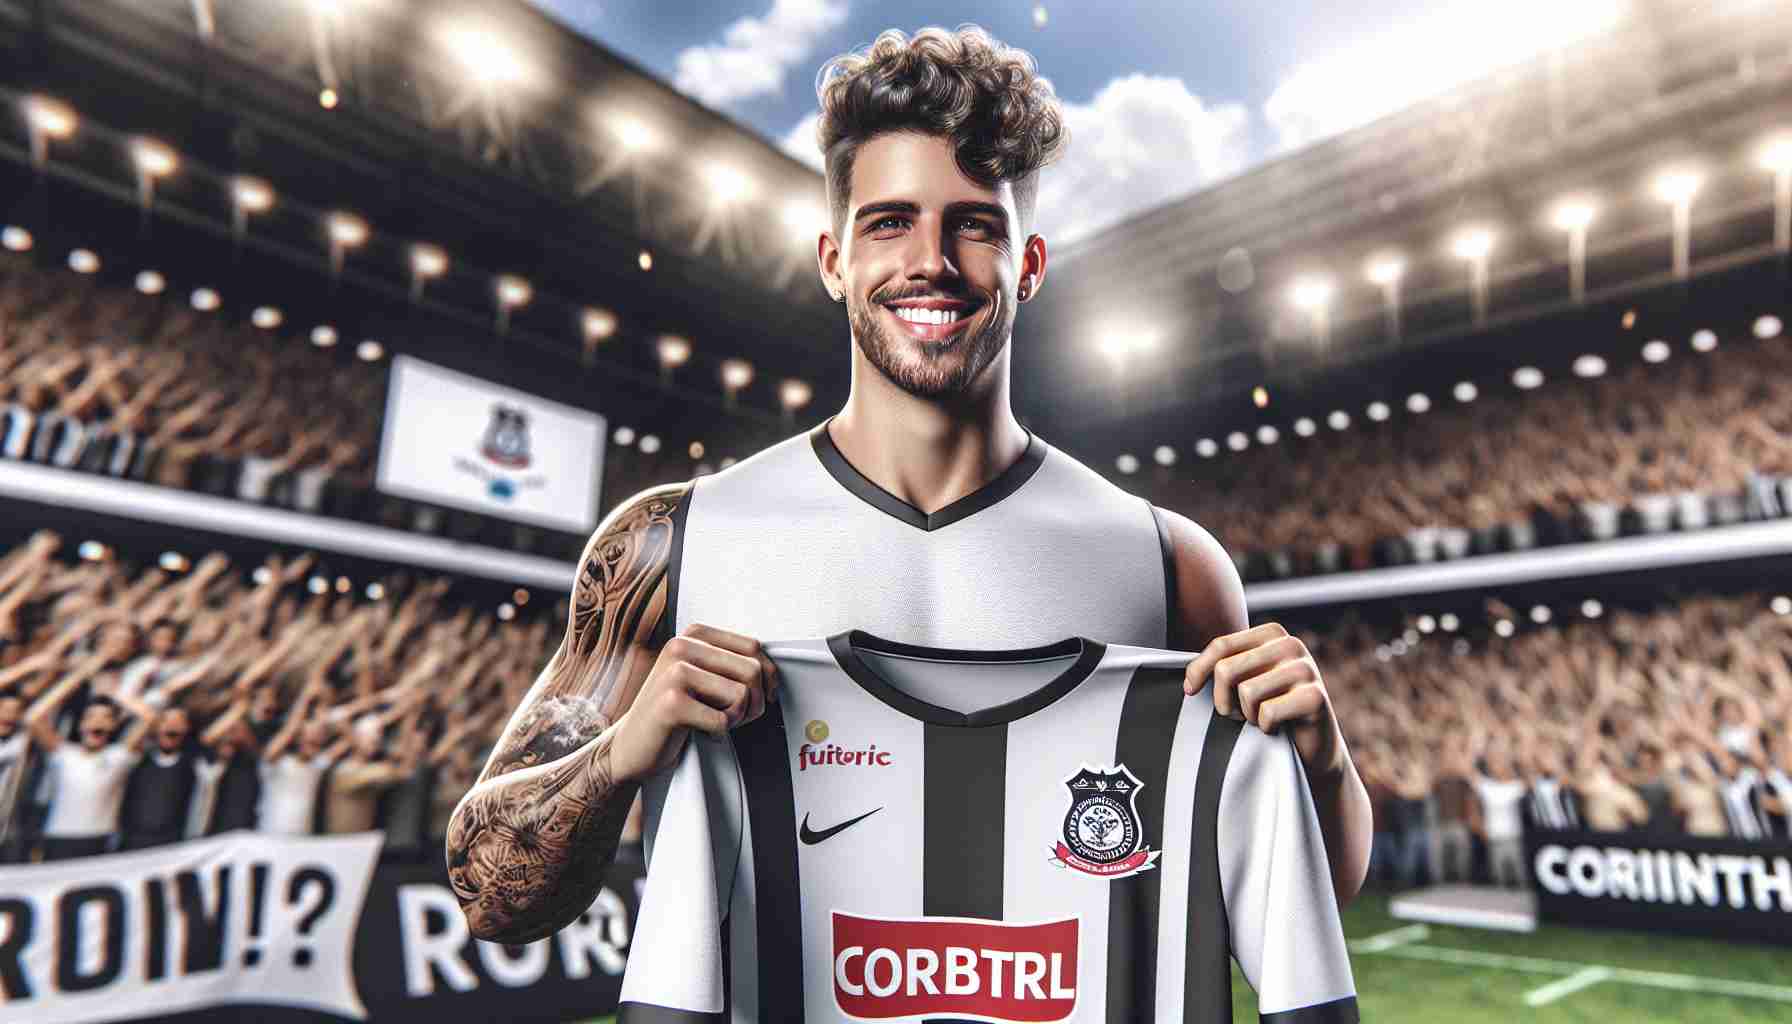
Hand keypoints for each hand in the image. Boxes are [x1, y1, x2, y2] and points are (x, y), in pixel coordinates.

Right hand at [607, 624, 778, 783]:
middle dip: (754, 702)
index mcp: (692, 634)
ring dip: (737, 718)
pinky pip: (724, 721)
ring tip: (715, 722)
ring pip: (742, 695)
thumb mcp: (703, 676)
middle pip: (753, 670)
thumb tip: (774, 673)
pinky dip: (720, 733)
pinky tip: (700, 731)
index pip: (753, 647)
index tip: (758, 697)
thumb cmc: (676, 711)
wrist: (631, 745)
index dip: (766, 677)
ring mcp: (674, 673)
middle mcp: (681, 646)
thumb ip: (733, 665)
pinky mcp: (671, 704)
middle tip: (734, 717)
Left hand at [1183, 622, 1343, 775]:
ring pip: (1246, 693)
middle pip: (1227, 669)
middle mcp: (1291, 644)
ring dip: (1246, 715)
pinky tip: (1277, 727)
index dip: (1197, 671)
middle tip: (1237, 714)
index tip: (1189, 691)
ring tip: (1259, 718)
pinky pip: (1267, 713)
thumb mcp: (1245, 680)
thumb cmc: (1270, 709)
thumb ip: (1223, 666)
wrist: (1313, 746)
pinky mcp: (1315, 697)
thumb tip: (1188, 679)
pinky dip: (1265, 727)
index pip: (1221, 645)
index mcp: (1272, 633)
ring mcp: (1306, 669)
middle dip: (1223, 700)